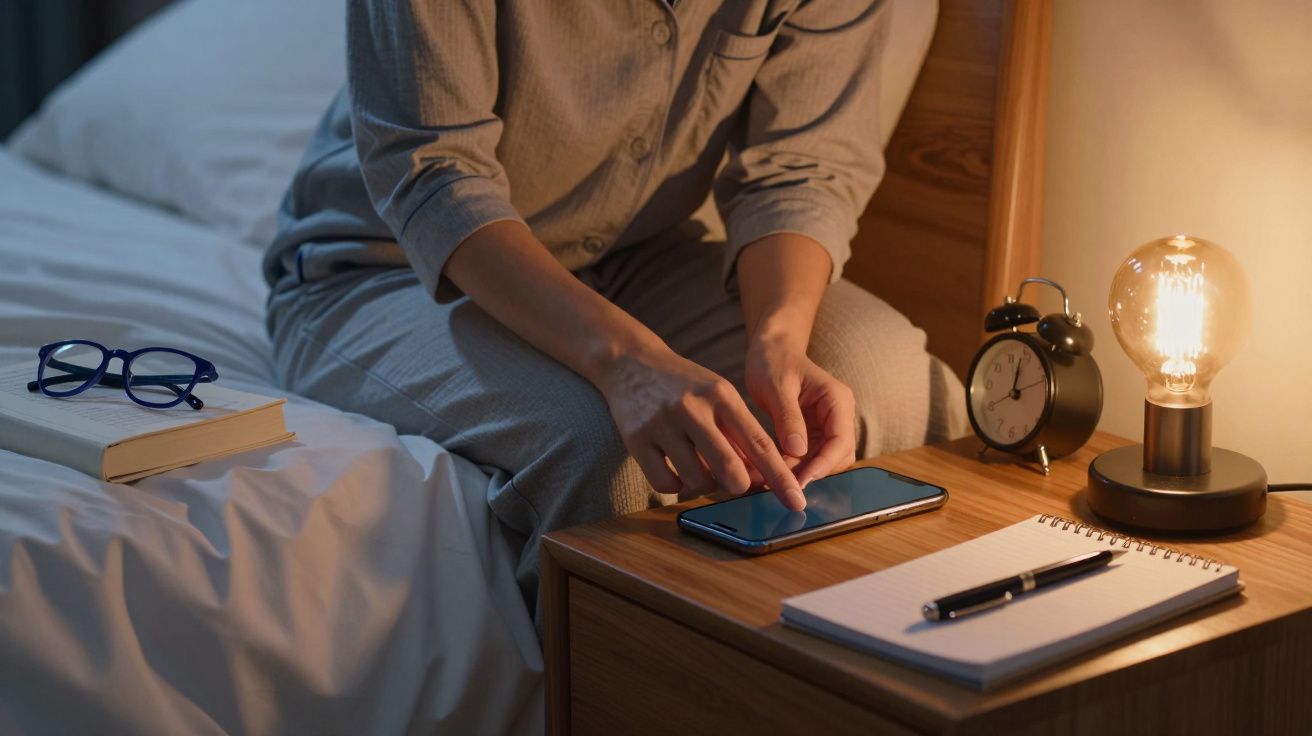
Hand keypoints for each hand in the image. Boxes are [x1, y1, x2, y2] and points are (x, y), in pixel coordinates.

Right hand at [597, 345, 804, 510]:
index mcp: (721, 395)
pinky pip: (665, 484)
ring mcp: (662, 424)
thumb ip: (739, 433)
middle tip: (737, 482)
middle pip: (730, 469)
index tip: (796, 500)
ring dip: (705, 484)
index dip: (780, 477)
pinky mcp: (636, 439)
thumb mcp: (718, 396)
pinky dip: (676, 486)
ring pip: (698, 480)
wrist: (631, 363)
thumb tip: (762, 477)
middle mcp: (693, 408)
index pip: (759, 444)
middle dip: (739, 485)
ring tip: (700, 466)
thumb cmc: (685, 386)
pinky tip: (676, 470)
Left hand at [744, 336, 855, 489]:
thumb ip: (788, 417)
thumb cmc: (773, 361)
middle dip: (814, 470)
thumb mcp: (776, 387)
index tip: (800, 481)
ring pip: (826, 459)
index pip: (840, 441)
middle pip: (838, 455)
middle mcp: (838, 413)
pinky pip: (811, 455)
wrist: (771, 349)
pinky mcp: (815, 431)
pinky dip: (796, 465)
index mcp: (836, 399)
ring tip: (775, 476)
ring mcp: (828, 423)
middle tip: (783, 482)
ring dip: (804, 470)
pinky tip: (775, 468)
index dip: (823, 464)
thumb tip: (798, 451)